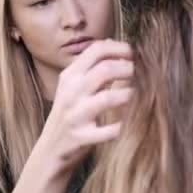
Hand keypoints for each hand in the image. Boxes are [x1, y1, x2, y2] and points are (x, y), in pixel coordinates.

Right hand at [34, 39, 133, 176]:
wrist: (50, 148)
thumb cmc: (69, 114)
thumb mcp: (73, 86)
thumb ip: (91, 67)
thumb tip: (113, 44)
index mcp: (69, 76)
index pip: (96, 50)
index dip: (120, 48)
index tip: (134, 54)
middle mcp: (70, 92)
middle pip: (105, 70)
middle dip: (129, 69)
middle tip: (141, 75)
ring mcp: (75, 115)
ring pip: (108, 98)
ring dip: (129, 95)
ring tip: (137, 96)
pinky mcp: (82, 137)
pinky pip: (109, 131)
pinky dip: (122, 126)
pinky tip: (129, 123)